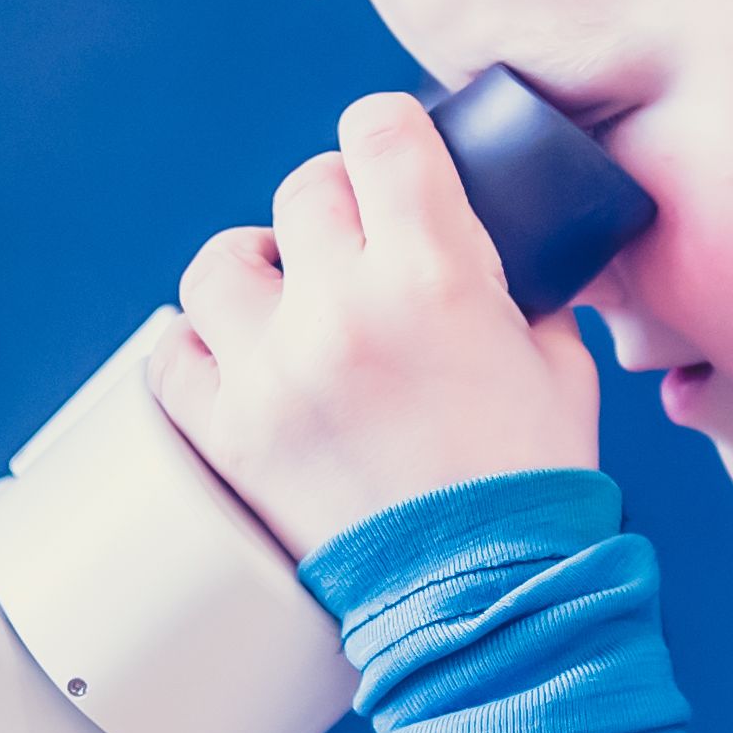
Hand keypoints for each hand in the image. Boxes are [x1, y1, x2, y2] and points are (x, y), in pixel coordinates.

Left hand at [150, 91, 598, 560]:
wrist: (488, 601)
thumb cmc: (532, 488)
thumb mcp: (559, 364)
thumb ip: (522, 294)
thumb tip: (493, 260)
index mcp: (434, 275)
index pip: (381, 131)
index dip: (391, 132)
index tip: (396, 158)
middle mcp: (343, 309)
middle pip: (305, 189)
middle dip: (337, 209)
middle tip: (360, 248)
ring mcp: (275, 371)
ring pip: (222, 263)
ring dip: (258, 270)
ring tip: (288, 301)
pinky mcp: (232, 434)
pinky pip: (173, 355)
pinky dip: (199, 348)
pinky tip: (238, 357)